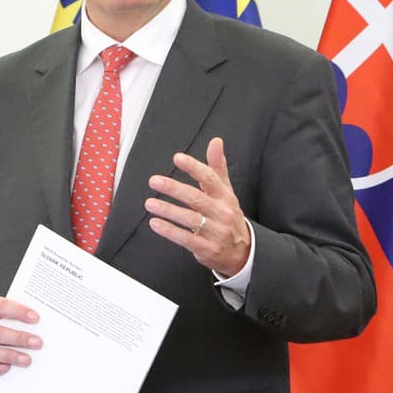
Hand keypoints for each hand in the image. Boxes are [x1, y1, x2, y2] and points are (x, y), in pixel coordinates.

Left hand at [146, 137, 251, 275]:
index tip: (177, 158)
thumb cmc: (228, 216)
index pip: (210, 178)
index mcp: (226, 197)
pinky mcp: (207, 248)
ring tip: (150, 203)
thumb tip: (216, 141)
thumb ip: (217, 167)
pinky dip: (169, 231)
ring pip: (189, 219)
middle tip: (154, 181)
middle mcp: (222, 213)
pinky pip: (186, 239)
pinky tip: (155, 223)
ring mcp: (215, 232)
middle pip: (196, 198)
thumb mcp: (226, 191)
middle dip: (174, 189)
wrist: (242, 251)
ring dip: (168, 210)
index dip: (194, 167)